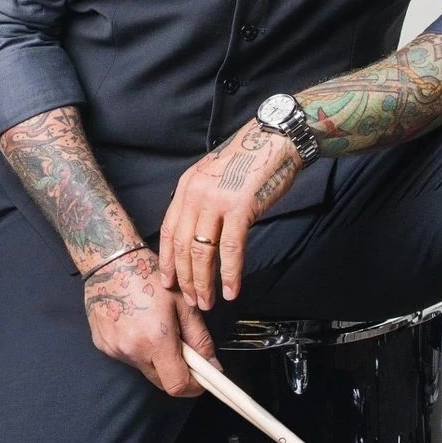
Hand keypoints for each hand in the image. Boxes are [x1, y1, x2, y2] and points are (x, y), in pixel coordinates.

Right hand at [83, 248, 215, 395]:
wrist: (108, 260)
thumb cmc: (148, 274)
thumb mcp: (184, 303)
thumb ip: (200, 339)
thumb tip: (213, 366)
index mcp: (156, 339)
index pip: (178, 385)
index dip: (194, 387)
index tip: (202, 378)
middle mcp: (132, 350)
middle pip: (161, 382)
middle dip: (176, 372)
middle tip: (182, 348)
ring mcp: (114, 349)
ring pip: (144, 369)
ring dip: (156, 358)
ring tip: (156, 328)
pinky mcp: (102, 345)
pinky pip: (128, 357)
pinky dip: (138, 348)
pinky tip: (137, 324)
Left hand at [159, 120, 303, 310]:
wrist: (274, 140)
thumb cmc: (249, 161)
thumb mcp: (214, 178)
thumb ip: (203, 202)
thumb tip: (200, 232)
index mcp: (186, 188)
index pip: (168, 231)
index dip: (167, 260)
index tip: (168, 282)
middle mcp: (195, 194)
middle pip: (182, 246)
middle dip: (185, 279)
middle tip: (190, 301)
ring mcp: (216, 201)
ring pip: (202, 251)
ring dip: (204, 282)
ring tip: (207, 302)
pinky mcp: (240, 208)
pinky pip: (230, 248)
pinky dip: (230, 274)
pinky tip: (231, 290)